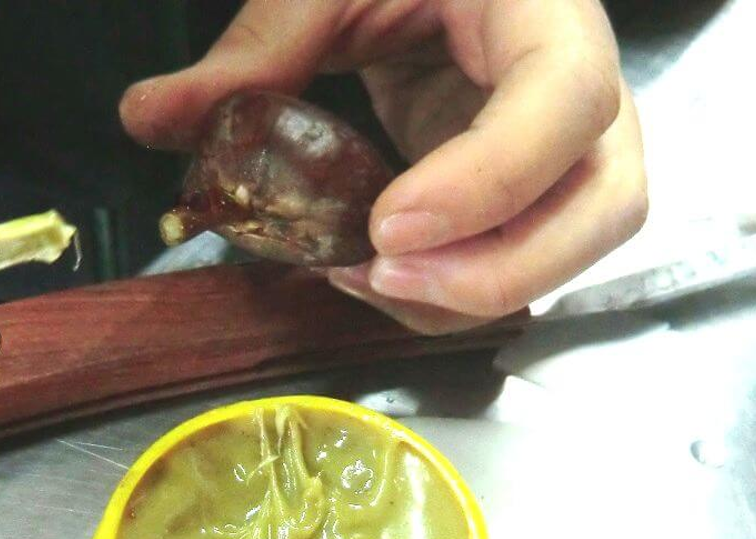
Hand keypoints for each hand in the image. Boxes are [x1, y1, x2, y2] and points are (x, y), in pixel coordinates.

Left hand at [121, 0, 646, 332]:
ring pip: (575, 247)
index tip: (389, 226)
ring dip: (474, 293)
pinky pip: (524, 256)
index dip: (491, 178)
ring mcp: (565, 143)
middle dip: (502, 268)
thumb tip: (147, 116)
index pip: (566, 101)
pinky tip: (378, 276)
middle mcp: (582, 85)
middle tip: (382, 276)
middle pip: (607, 202)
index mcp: (545, 10)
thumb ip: (254, 48)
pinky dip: (456, 288)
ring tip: (364, 281)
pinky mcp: (530, 184)